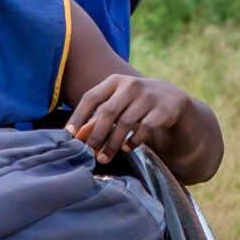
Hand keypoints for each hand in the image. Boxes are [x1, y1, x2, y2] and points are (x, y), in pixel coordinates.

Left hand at [67, 74, 184, 162]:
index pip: (91, 97)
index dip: (78, 116)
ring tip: (104, 157)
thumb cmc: (133, 102)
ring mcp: (148, 96)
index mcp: (114, 81)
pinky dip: (133, 140)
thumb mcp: (116, 104)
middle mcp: (131, 85)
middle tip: (88, 153)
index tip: (69, 135)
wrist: (169, 97)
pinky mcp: (162, 109)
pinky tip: (126, 148)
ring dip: (112, 143)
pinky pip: (145, 128)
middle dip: (96, 135)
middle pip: (108, 111)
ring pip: (126, 122)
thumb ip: (96, 117)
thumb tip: (75, 135)